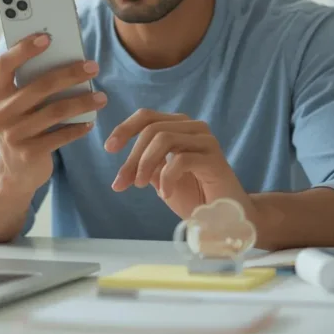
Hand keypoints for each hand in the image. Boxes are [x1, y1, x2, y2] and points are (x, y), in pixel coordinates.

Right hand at [0, 34, 106, 193]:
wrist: (14, 172)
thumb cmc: (23, 126)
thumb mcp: (18, 105)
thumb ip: (32, 84)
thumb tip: (67, 58)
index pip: (5, 64)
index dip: (24, 49)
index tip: (47, 37)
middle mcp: (1, 113)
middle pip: (39, 86)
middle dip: (69, 74)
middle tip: (93, 66)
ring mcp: (13, 134)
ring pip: (55, 111)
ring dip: (82, 102)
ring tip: (101, 97)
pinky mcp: (29, 153)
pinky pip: (60, 136)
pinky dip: (78, 128)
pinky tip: (91, 122)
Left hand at [105, 109, 249, 219]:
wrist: (225, 217)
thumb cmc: (194, 196)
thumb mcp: (160, 179)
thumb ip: (144, 167)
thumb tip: (122, 170)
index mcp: (178, 127)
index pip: (147, 117)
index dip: (124, 128)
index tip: (109, 148)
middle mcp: (193, 128)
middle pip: (152, 129)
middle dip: (132, 156)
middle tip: (123, 182)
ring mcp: (205, 141)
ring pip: (164, 138)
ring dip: (145, 163)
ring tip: (141, 185)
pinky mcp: (214, 158)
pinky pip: (181, 159)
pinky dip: (167, 177)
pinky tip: (165, 193)